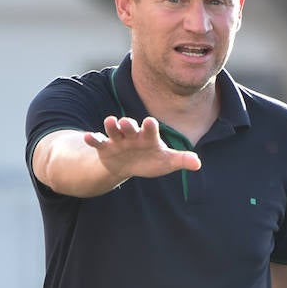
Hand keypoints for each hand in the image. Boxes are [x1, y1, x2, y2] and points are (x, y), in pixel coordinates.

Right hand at [84, 115, 201, 179]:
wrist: (129, 166)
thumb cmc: (151, 160)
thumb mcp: (167, 162)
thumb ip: (181, 160)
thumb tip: (198, 164)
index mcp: (149, 137)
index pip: (150, 130)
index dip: (150, 126)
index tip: (150, 122)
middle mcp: (133, 135)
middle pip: (130, 127)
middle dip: (128, 124)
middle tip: (126, 121)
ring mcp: (118, 140)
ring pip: (114, 131)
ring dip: (111, 126)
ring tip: (109, 121)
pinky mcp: (105, 148)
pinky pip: (98, 142)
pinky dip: (93, 139)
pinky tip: (88, 137)